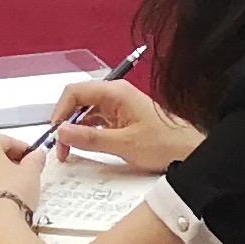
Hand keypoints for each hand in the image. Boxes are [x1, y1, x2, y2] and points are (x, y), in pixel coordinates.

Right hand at [48, 75, 196, 174]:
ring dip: (75, 130)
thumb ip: (89, 138)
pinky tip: (85, 148)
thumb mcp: (123, 144)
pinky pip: (97, 121)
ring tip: (69, 152)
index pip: (75, 92)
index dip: (60, 111)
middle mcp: (115, 95)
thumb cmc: (164, 144)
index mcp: (116, 93)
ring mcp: (119, 106)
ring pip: (86, 113)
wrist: (190, 151)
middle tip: (60, 147)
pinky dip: (87, 134)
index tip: (54, 133)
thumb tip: (61, 131)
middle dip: (65, 122)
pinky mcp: (122, 118)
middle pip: (78, 101)